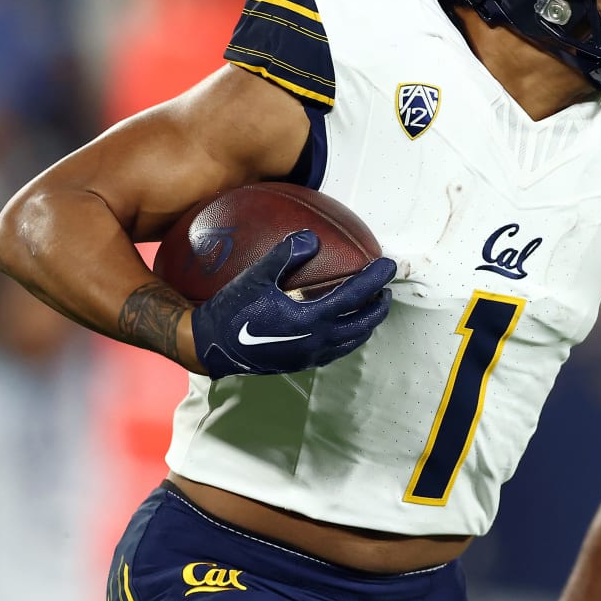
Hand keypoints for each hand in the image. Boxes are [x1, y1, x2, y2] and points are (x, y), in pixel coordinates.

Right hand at [187, 231, 395, 377]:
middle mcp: (317, 341)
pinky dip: (350, 337)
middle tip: (386, 289)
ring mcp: (312, 355)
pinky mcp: (303, 363)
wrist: (212, 347)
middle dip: (380, 306)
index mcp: (310, 319)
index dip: (375, 278)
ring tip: (371, 307)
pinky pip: (337, 351)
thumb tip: (311, 236)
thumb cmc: (232, 310)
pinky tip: (344, 327)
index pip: (355, 296)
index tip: (388, 264)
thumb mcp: (256, 277)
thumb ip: (285, 255)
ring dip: (367, 323)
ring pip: (353, 340)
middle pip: (363, 323)